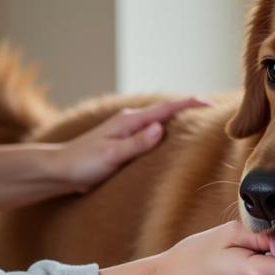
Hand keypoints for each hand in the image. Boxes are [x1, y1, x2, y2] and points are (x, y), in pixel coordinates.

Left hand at [56, 97, 211, 192]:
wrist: (59, 170)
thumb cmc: (83, 164)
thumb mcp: (112, 156)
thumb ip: (137, 143)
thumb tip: (161, 128)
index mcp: (130, 121)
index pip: (166, 109)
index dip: (189, 104)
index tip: (211, 103)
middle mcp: (130, 122)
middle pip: (166, 111)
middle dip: (189, 108)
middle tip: (214, 111)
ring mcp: (127, 131)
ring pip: (159, 121)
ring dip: (179, 119)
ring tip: (201, 121)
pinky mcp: (124, 142)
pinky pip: (151, 133)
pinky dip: (167, 131)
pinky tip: (173, 138)